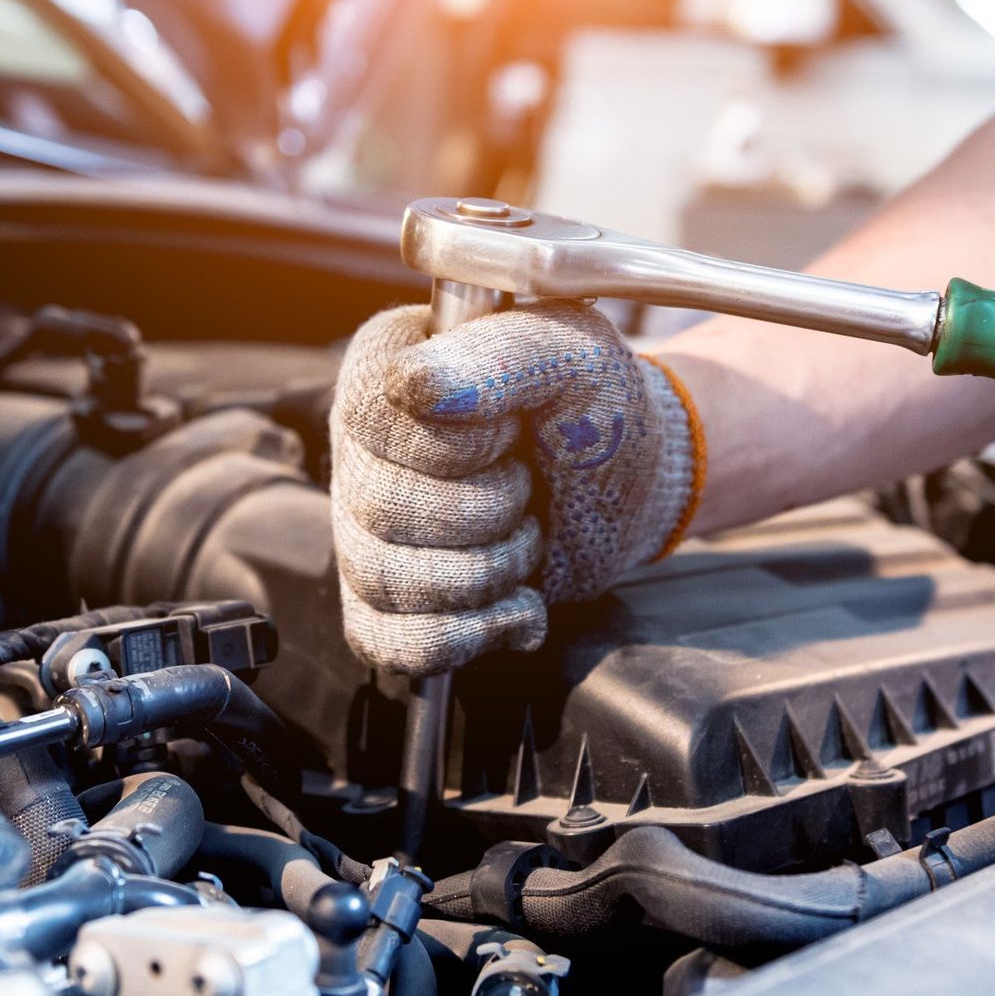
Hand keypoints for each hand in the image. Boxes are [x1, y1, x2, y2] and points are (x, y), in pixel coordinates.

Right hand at [330, 301, 704, 675]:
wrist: (632, 483)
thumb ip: (499, 356)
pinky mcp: (391, 594)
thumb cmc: (599, 410)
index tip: (516, 430)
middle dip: (486, 514)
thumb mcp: (573, 359)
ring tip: (528, 541)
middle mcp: (362, 443)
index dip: (461, 446)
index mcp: (389, 365)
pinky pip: (388, 639)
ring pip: (385, 579)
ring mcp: (366, 522)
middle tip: (529, 488)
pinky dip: (464, 635)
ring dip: (485, 574)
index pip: (375, 421)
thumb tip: (415, 387)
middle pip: (381, 509)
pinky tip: (514, 606)